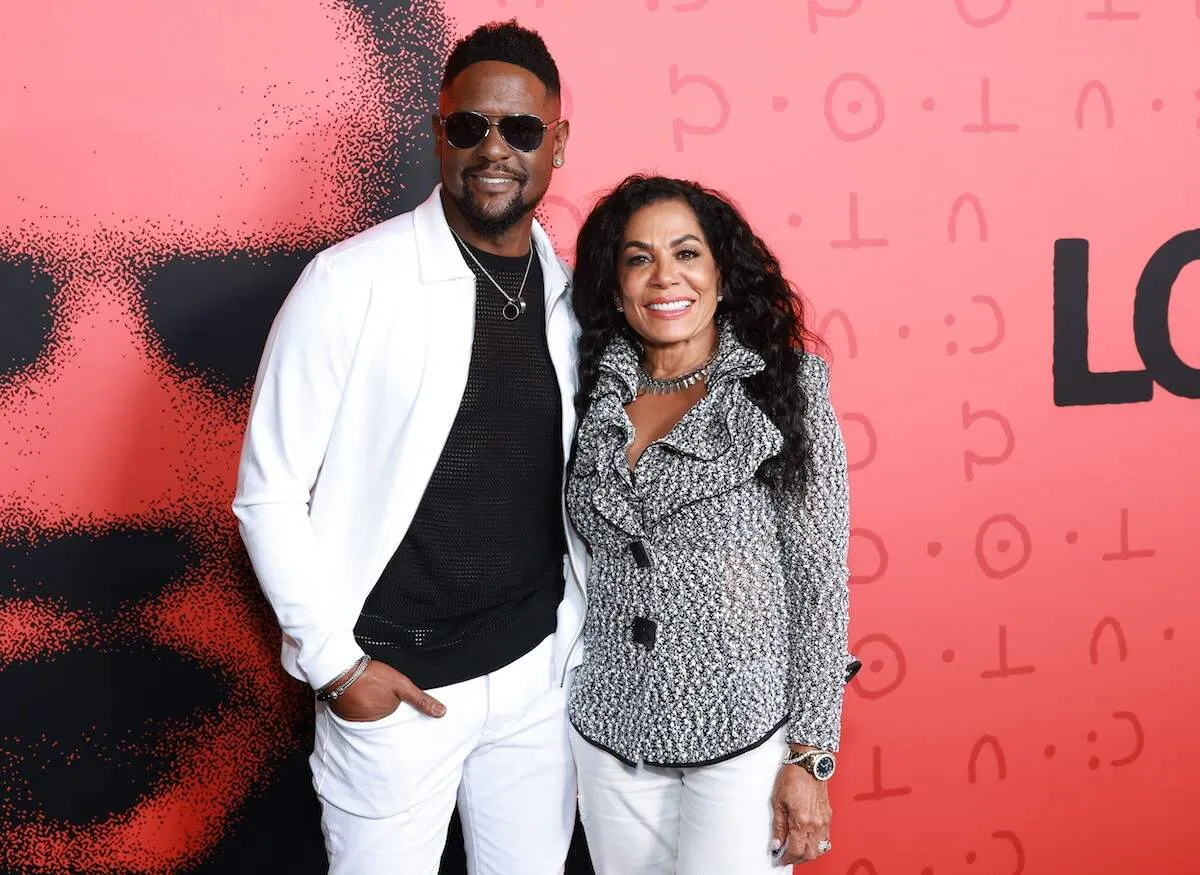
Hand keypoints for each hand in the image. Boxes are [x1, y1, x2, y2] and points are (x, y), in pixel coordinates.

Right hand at [328, 659, 445, 721]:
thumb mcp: (402, 685)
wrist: (341, 670)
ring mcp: (358, 720)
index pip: (397, 714)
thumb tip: (441, 712)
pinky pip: (354, 714)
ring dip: (368, 704)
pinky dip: (356, 706)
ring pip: (368, 714)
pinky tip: (356, 695)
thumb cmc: (371, 675)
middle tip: (376, 690)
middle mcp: (373, 722)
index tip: (390, 697)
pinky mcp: (345, 715)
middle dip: (381, 704)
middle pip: (382, 714)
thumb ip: (421, 699)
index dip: (395, 704)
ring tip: (366, 690)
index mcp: (388, 716)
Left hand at [770, 763, 831, 864]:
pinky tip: (808, 841)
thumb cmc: (793, 778)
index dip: (786, 858)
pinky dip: (817, 845)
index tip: (780, 858)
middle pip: (809, 853)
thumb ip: (778, 826)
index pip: (795, 851)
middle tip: (786, 857)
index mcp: (801, 821)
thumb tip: (777, 843)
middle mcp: (815, 824)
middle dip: (797, 859)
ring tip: (797, 851)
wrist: (809, 764)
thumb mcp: (778, 802)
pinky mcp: (828, 816)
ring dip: (808, 854)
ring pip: (820, 849)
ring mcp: (824, 821)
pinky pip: (826, 839)